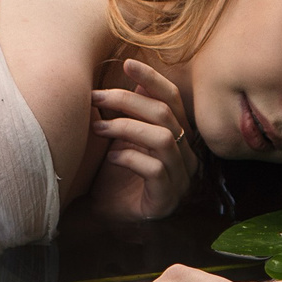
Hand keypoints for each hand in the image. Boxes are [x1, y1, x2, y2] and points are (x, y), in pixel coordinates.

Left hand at [86, 59, 198, 221]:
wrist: (110, 218)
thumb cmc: (116, 176)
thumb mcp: (122, 138)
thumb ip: (133, 114)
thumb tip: (136, 80)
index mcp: (179, 137)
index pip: (172, 99)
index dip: (152, 79)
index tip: (127, 63)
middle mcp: (186, 155)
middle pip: (165, 115)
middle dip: (127, 101)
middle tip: (96, 97)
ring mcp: (180, 178)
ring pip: (162, 138)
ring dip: (126, 127)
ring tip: (98, 128)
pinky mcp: (166, 198)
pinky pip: (154, 169)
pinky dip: (130, 158)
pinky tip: (111, 157)